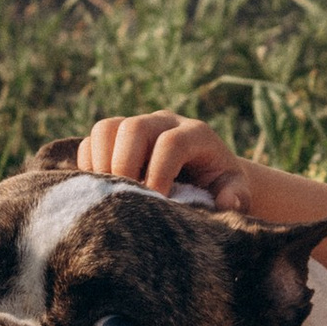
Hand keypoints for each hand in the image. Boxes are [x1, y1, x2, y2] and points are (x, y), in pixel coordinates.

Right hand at [70, 109, 252, 210]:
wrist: (205, 174)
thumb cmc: (219, 186)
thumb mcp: (235, 190)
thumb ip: (236, 196)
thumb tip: (226, 202)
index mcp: (196, 134)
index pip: (171, 143)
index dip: (159, 172)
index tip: (156, 202)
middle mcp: (164, 123)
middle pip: (134, 127)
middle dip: (124, 164)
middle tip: (126, 198)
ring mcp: (137, 126)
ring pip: (106, 128)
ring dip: (101, 162)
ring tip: (110, 194)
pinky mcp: (117, 137)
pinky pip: (91, 141)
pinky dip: (90, 166)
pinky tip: (103, 191)